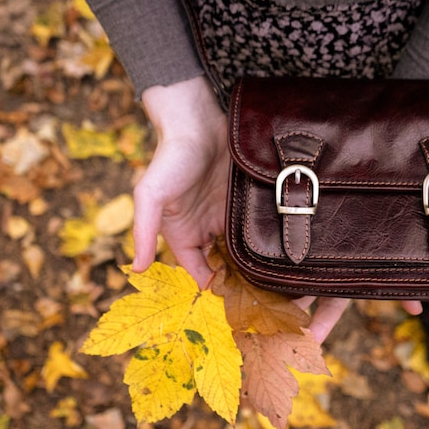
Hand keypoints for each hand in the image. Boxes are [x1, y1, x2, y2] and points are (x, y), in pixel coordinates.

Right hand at [130, 77, 422, 342]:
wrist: (198, 120)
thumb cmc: (170, 157)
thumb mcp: (151, 194)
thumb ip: (143, 230)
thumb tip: (134, 268)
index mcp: (183, 235)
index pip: (201, 273)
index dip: (216, 290)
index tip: (239, 308)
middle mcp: (209, 229)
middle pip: (229, 265)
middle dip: (246, 283)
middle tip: (273, 303)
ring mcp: (231, 215)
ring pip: (249, 249)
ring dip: (264, 264)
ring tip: (290, 284)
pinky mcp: (250, 199)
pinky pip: (262, 225)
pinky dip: (274, 239)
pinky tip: (294, 251)